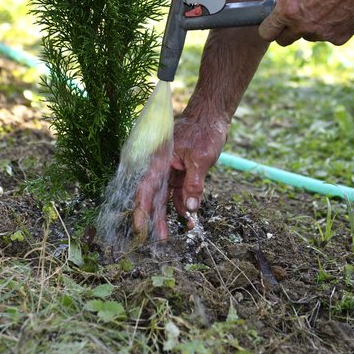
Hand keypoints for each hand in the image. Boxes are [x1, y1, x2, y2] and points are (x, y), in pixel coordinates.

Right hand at [133, 114, 228, 240]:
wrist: (212, 116)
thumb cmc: (204, 132)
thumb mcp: (200, 159)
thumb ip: (194, 184)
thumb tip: (191, 209)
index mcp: (160, 160)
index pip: (146, 188)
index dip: (141, 209)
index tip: (141, 227)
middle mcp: (162, 166)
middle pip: (155, 196)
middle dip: (156, 218)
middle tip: (161, 238)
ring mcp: (171, 169)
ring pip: (166, 196)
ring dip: (171, 213)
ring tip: (176, 231)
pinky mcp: (181, 171)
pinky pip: (178, 191)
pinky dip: (183, 203)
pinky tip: (189, 216)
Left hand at [246, 0, 353, 46]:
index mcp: (288, 12)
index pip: (266, 33)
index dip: (268, 26)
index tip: (272, 20)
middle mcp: (304, 27)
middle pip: (284, 40)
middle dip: (286, 29)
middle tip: (295, 12)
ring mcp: (323, 35)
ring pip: (308, 37)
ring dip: (309, 26)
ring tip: (321, 3)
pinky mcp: (340, 38)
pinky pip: (328, 37)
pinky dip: (330, 27)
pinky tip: (337, 9)